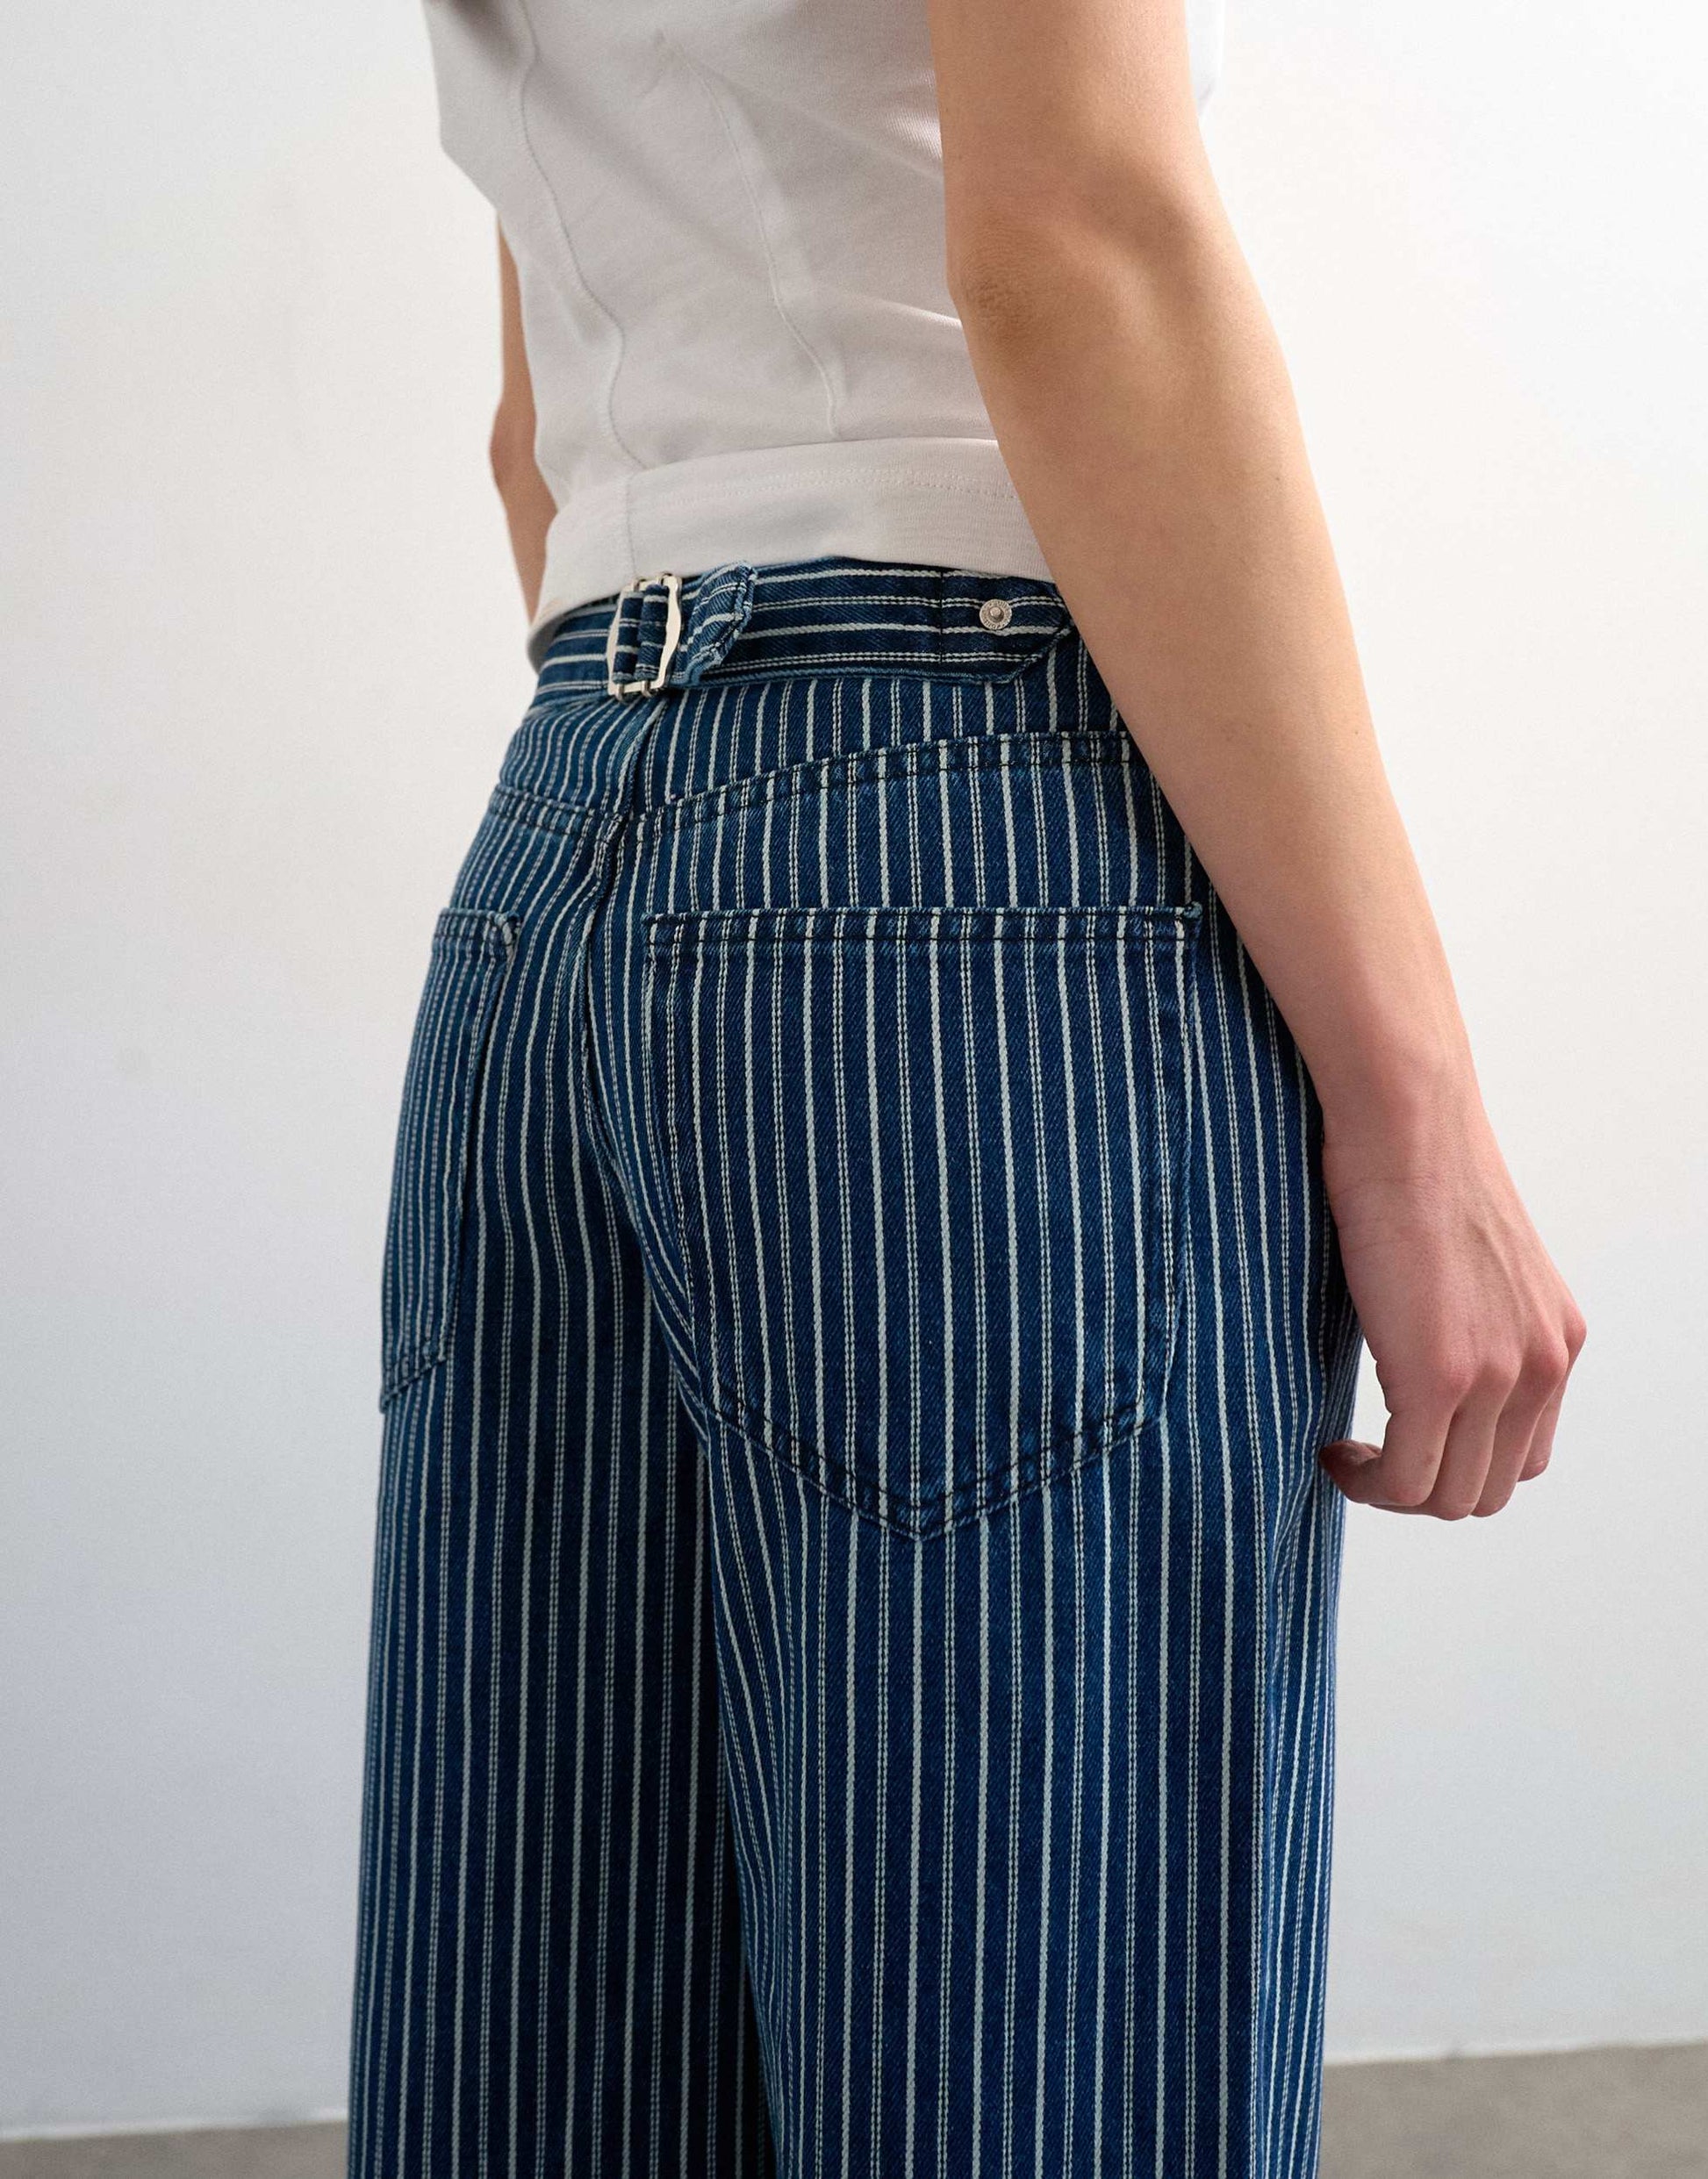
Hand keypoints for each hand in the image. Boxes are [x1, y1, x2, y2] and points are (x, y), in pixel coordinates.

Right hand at [1318, 1083, 1585, 1518]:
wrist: (1406, 1123)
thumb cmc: (1416, 1169)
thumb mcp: (1469, 1262)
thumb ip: (1468, 1320)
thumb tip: (1417, 1354)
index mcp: (1555, 1339)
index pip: (1524, 1455)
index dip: (1457, 1462)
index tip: (1400, 1439)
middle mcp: (1542, 1365)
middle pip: (1489, 1489)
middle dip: (1422, 1488)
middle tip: (1365, 1454)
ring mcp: (1498, 1376)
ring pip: (1449, 1497)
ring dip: (1391, 1492)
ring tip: (1347, 1455)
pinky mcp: (1441, 1378)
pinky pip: (1406, 1480)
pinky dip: (1366, 1482)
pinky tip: (1334, 1450)